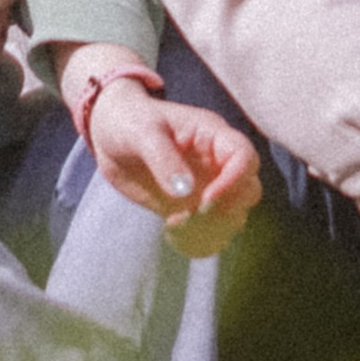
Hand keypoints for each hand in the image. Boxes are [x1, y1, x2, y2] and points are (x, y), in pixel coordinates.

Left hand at [87, 78, 261, 252]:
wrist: (110, 136)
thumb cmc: (130, 121)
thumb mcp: (142, 133)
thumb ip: (163, 158)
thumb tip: (185, 191)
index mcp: (212, 135)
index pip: (244, 157)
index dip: (234, 180)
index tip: (206, 199)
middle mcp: (216, 162)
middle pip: (249, 189)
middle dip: (229, 208)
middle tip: (194, 215)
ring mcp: (205, 186)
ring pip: (234, 214)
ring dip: (213, 228)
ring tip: (176, 224)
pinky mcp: (190, 207)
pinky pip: (210, 229)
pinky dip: (199, 239)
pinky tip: (172, 232)